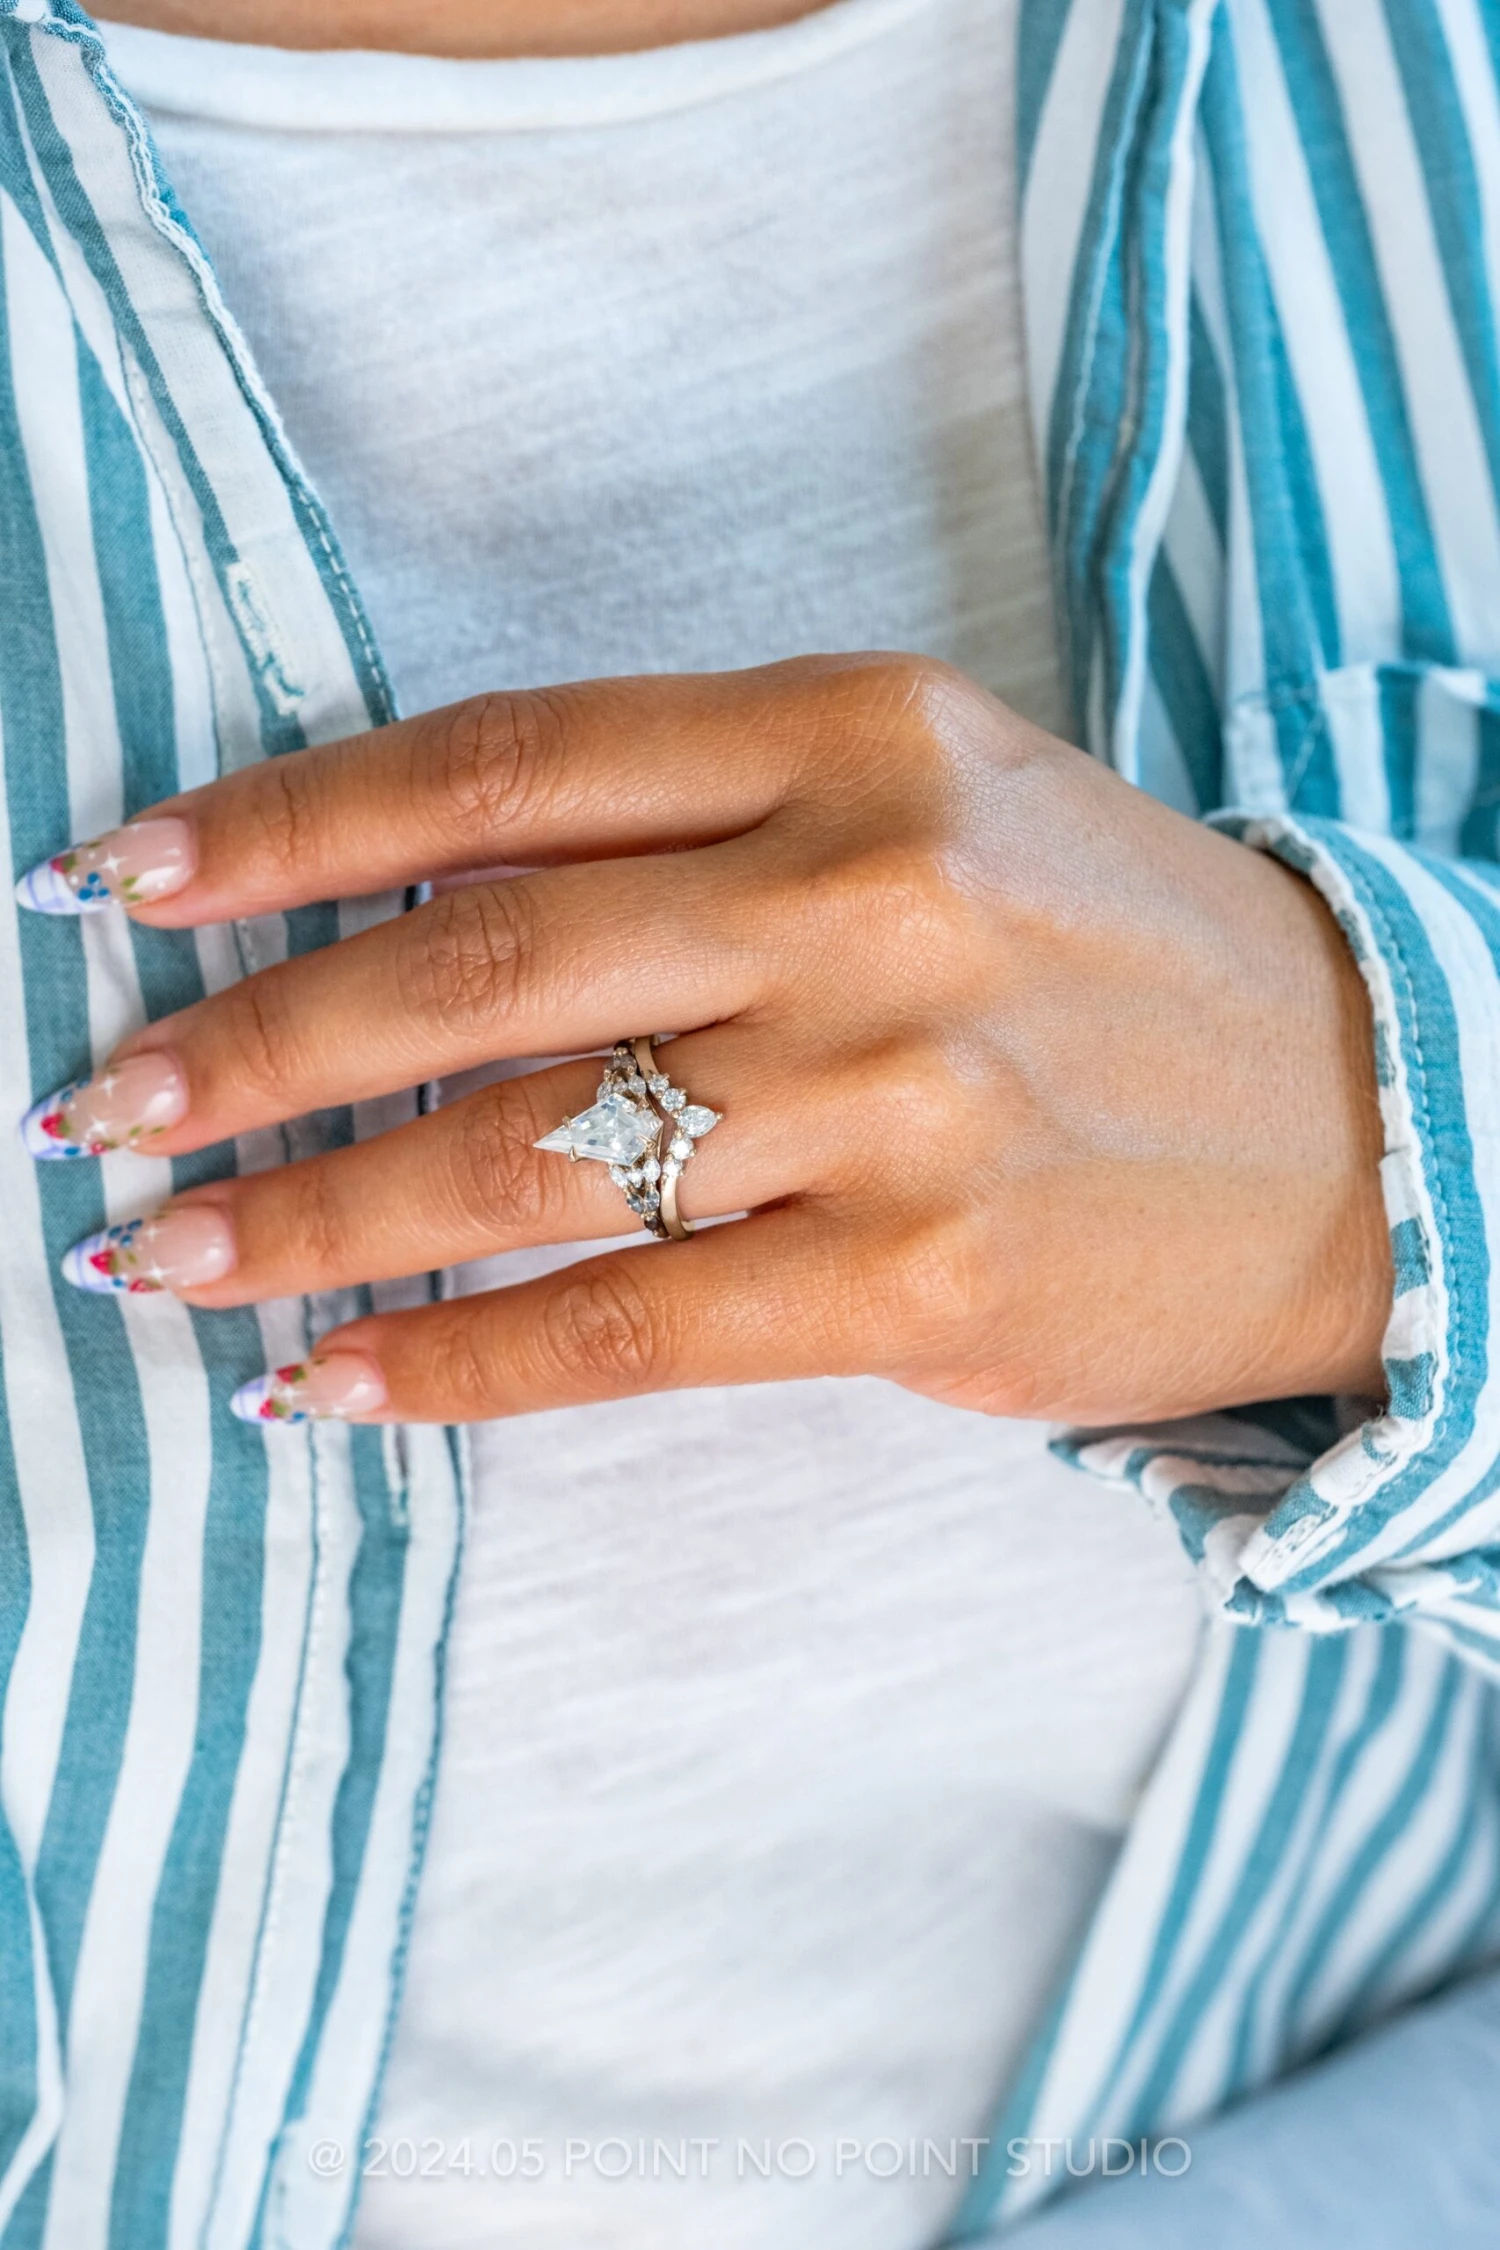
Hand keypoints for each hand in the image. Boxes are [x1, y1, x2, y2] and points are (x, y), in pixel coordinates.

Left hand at [21, 656, 1391, 1425]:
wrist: (1364, 1112)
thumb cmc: (1107, 956)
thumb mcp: (928, 805)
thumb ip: (698, 828)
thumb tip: (411, 910)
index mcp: (853, 733)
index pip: (503, 763)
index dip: (286, 823)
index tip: (130, 879)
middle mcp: (863, 891)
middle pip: (474, 960)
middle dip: (251, 1039)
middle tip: (101, 1103)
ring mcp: (892, 1092)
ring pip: (521, 1154)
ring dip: (305, 1214)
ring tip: (162, 1255)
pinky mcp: (917, 1275)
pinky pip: (621, 1322)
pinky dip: (449, 1358)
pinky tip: (329, 1382)